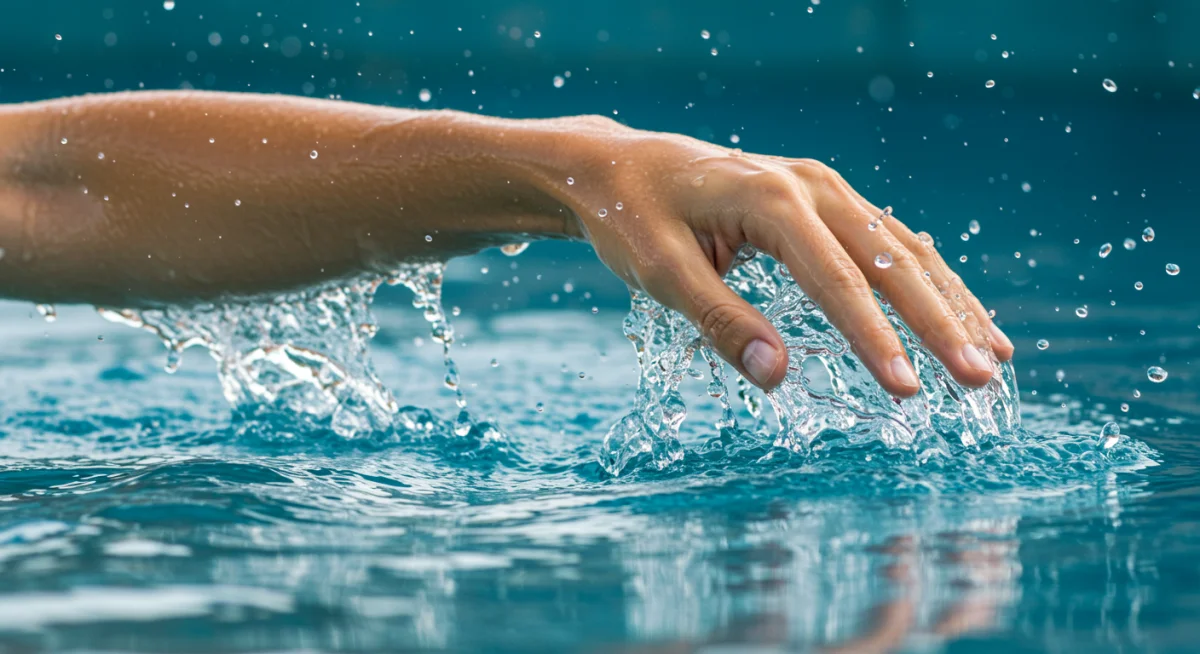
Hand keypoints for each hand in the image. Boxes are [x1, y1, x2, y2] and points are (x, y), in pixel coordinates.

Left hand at [550, 117, 1013, 395]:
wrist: (620, 166)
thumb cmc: (633, 217)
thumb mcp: (662, 272)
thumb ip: (721, 322)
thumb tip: (778, 378)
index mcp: (770, 198)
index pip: (837, 280)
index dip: (875, 340)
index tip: (909, 392)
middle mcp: (810, 185)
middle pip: (890, 260)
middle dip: (938, 324)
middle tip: (979, 382)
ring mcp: (822, 187)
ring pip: (903, 248)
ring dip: (949, 303)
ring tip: (994, 359)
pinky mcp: (823, 199)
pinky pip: (888, 241)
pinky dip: (929, 281)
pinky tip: (961, 314)